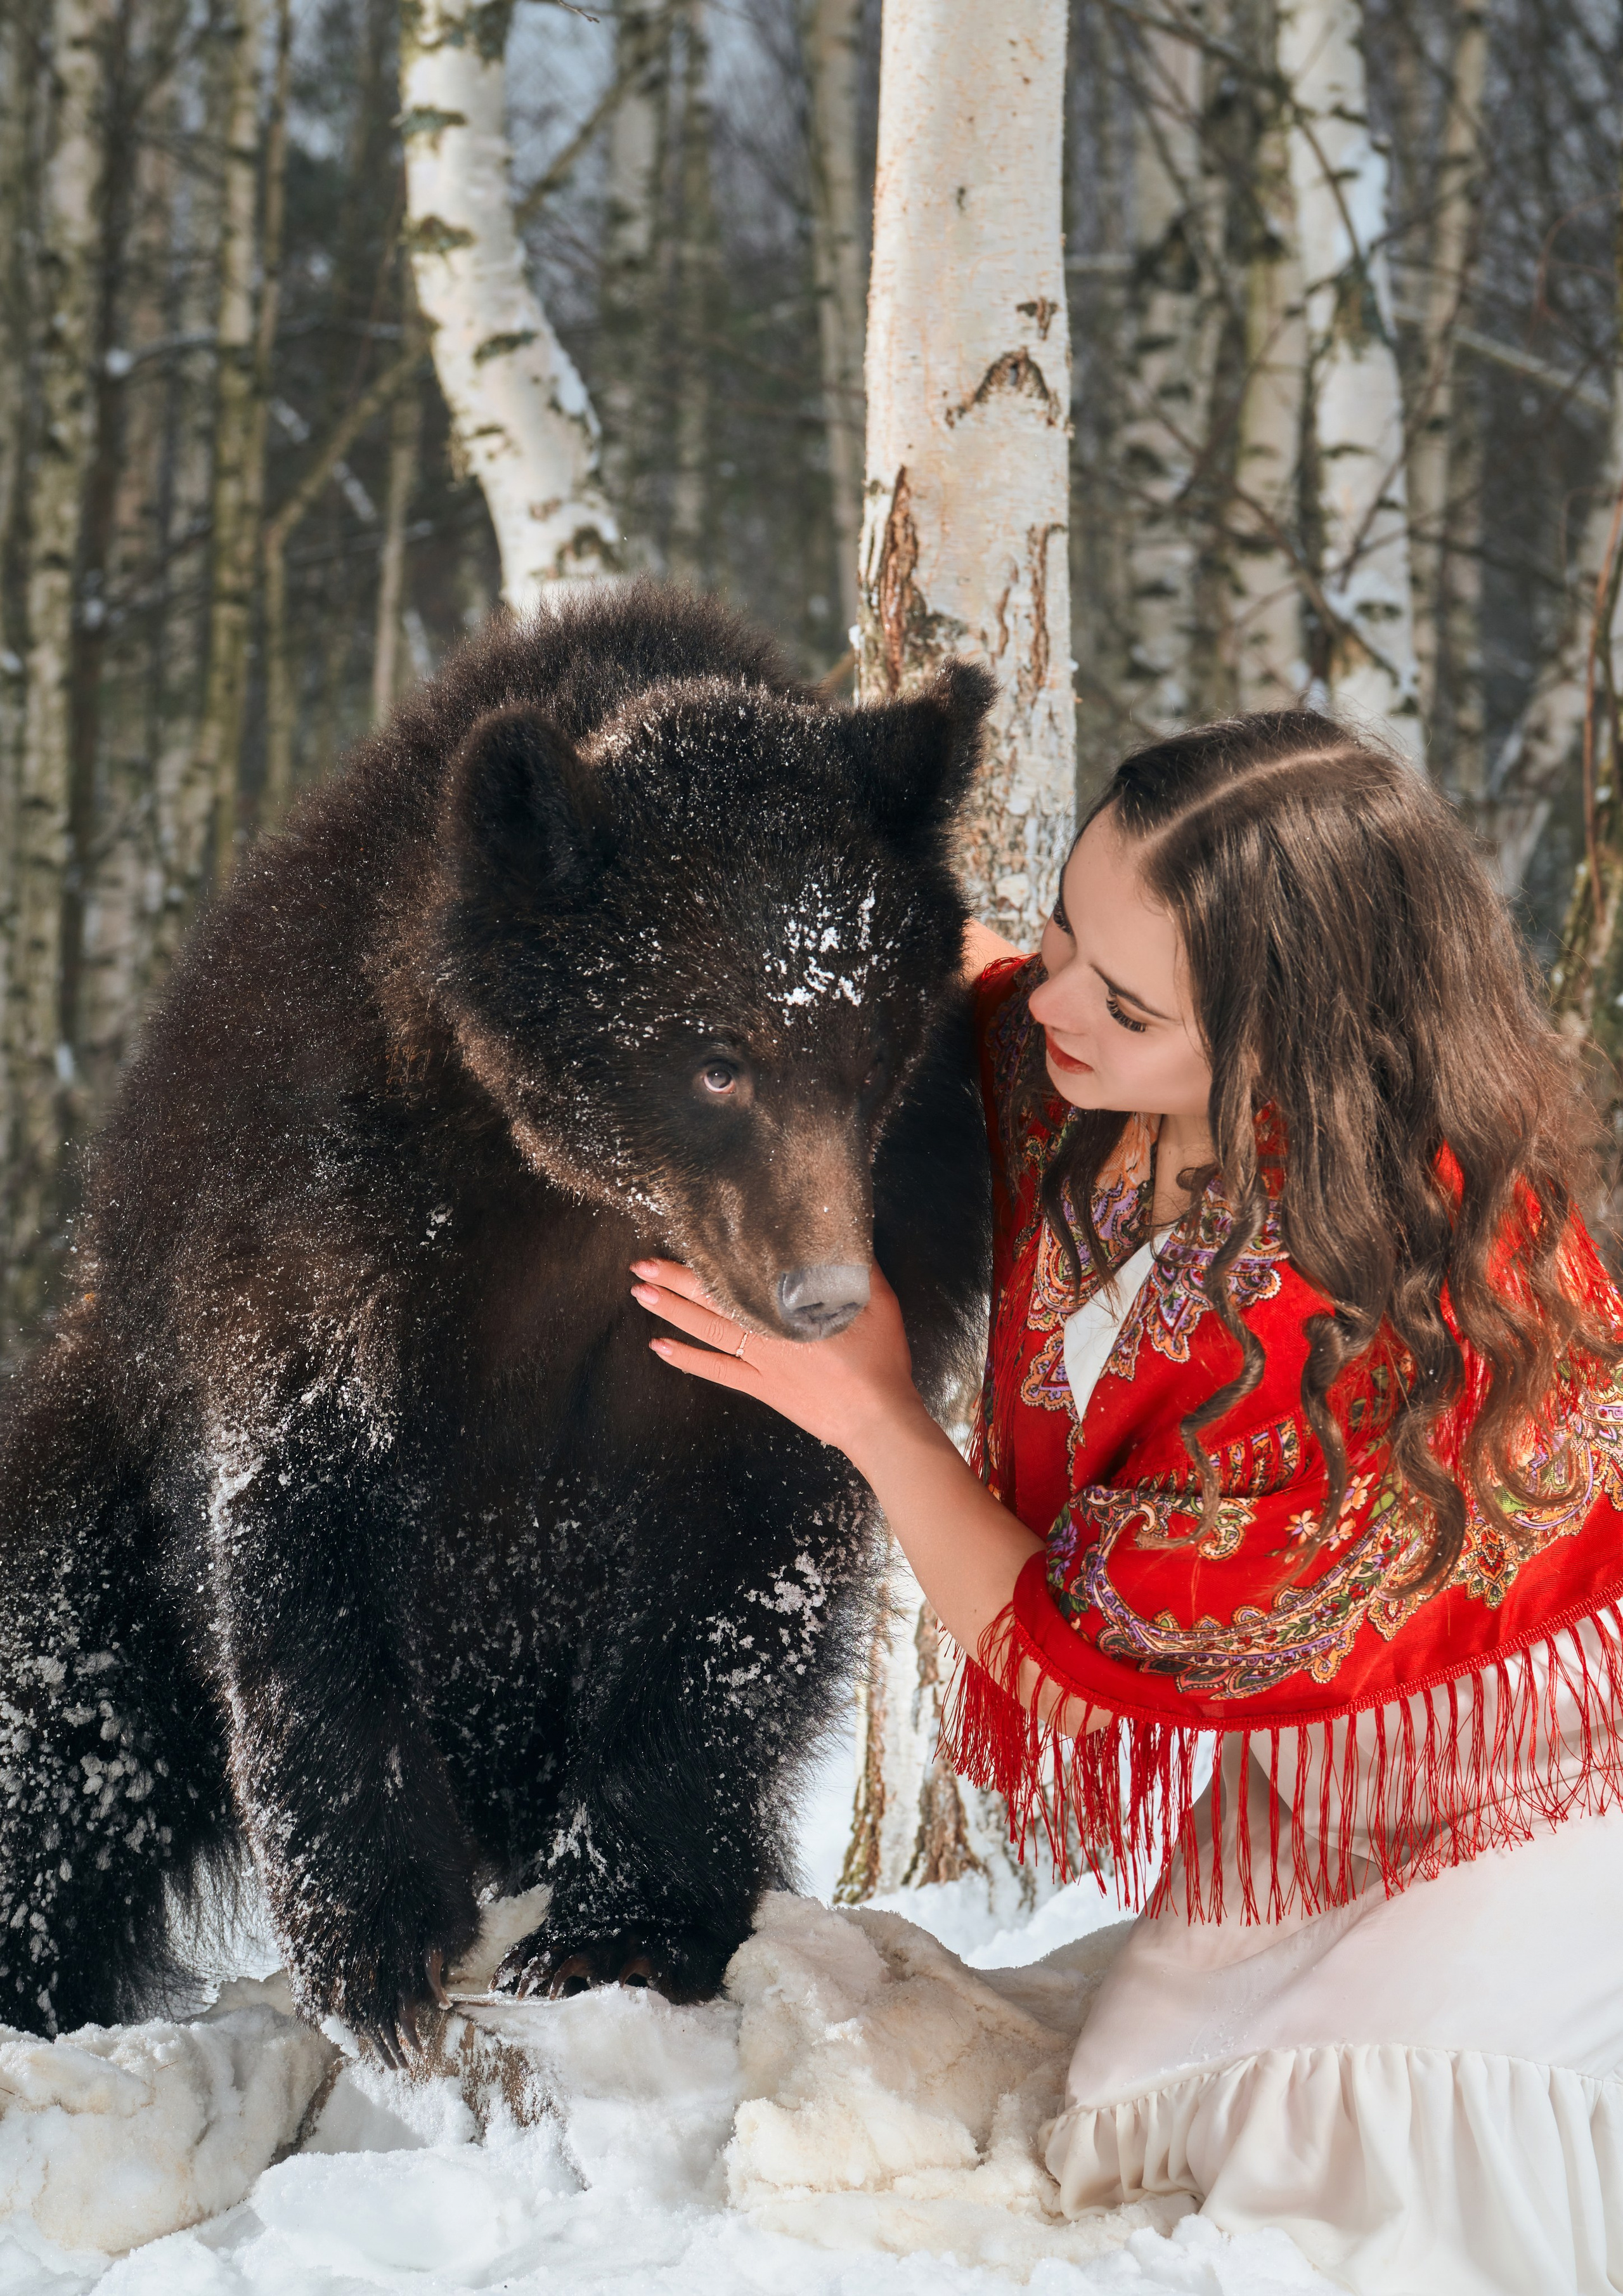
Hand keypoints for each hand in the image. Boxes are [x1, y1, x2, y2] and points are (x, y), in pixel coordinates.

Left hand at [629, 1258, 932, 1466]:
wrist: (876, 1418)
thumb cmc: (879, 1360)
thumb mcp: (877, 1302)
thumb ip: (857, 1268)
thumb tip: (841, 1235)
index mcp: (790, 1306)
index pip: (741, 1274)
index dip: (711, 1257)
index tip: (683, 1237)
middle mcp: (766, 1330)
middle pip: (712, 1299)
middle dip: (675, 1279)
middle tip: (642, 1264)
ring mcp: (760, 1361)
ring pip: (706, 1330)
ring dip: (671, 1311)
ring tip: (641, 1293)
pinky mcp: (761, 1387)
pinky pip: (716, 1370)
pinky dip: (686, 1359)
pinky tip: (660, 1347)